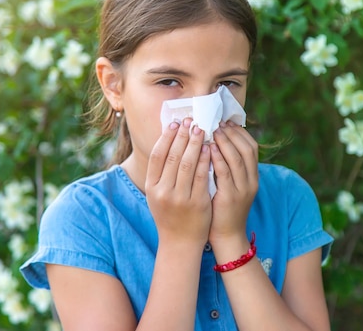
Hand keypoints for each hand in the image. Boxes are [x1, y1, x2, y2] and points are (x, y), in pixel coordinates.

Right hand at [145, 119, 211, 245]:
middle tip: (190, 121)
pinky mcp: (197, 203)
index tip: (175, 123)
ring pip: (188, 164)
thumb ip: (161, 173)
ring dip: (195, 144)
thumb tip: (168, 141)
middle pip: (173, 157)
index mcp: (151, 187)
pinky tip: (210, 148)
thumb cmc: (169, 214)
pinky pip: (202, 176)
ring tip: (200, 130)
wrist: (180, 242)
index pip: (157, 156)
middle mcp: (163, 192)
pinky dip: (206, 160)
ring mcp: (180, 198)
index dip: (166, 137)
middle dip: (182, 136)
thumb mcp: (157, 194)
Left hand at [209, 121, 258, 244]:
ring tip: (212, 130)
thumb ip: (228, 167)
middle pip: (246, 149)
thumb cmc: (223, 208)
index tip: (225, 122)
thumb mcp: (231, 185)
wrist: (227, 236)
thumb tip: (215, 143)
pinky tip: (208, 148)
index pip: (251, 147)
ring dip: (224, 141)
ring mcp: (242, 189)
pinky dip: (217, 157)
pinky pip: (225, 172)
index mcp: (253, 177)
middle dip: (232, 133)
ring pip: (236, 158)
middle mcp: (251, 181)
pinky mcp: (230, 197)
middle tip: (217, 122)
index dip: (239, 133)